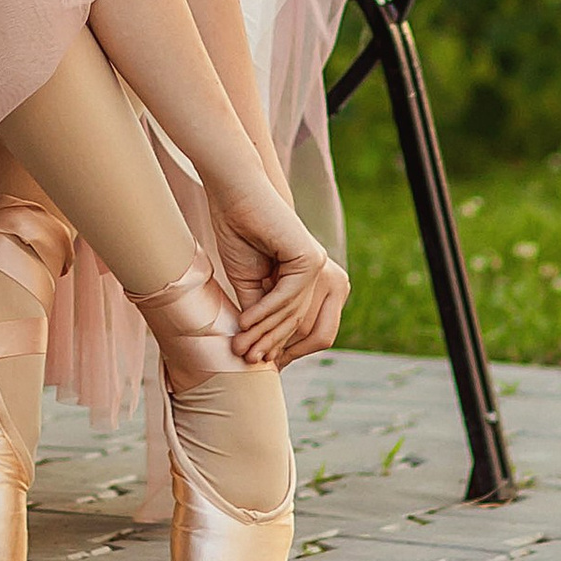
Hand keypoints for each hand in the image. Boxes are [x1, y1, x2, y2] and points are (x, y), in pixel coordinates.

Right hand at [207, 168, 347, 367]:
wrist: (236, 197)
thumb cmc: (240, 234)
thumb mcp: (251, 284)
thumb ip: (261, 313)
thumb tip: (261, 353)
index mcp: (313, 282)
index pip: (305, 328)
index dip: (281, 348)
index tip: (255, 362)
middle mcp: (324, 276)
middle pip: (303, 326)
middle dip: (272, 344)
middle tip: (245, 360)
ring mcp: (320, 267)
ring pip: (293, 314)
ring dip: (264, 333)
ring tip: (240, 347)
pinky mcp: (311, 258)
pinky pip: (289, 297)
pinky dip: (266, 312)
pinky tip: (246, 323)